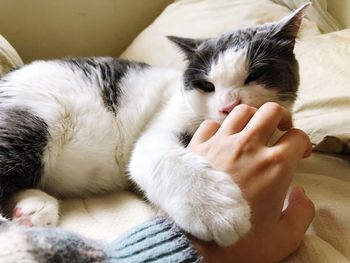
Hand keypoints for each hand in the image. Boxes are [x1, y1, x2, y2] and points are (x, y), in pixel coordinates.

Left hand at [187, 102, 314, 262]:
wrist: (196, 243)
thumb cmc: (239, 241)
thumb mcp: (284, 237)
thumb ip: (302, 212)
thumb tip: (300, 194)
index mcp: (274, 166)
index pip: (297, 137)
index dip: (303, 143)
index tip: (300, 154)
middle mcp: (248, 147)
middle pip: (270, 111)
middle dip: (281, 117)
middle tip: (280, 130)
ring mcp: (220, 144)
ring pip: (241, 112)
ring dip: (252, 118)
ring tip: (252, 131)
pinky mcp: (197, 148)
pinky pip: (210, 124)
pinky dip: (219, 128)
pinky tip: (221, 140)